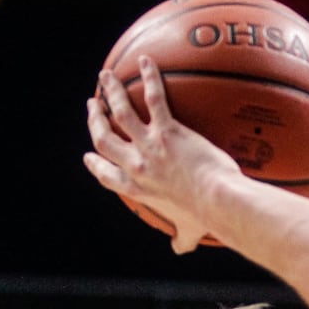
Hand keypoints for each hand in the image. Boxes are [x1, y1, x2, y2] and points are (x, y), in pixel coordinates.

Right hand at [83, 56, 239, 253]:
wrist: (219, 203)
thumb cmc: (207, 219)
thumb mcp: (189, 231)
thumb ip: (182, 238)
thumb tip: (182, 248)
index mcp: (137, 189)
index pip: (107, 175)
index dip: (95, 163)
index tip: (90, 156)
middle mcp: (136, 166)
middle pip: (104, 138)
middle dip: (95, 120)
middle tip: (92, 106)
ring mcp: (149, 146)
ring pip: (120, 113)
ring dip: (110, 92)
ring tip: (105, 77)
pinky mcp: (168, 131)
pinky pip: (154, 98)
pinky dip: (149, 77)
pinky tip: (147, 61)